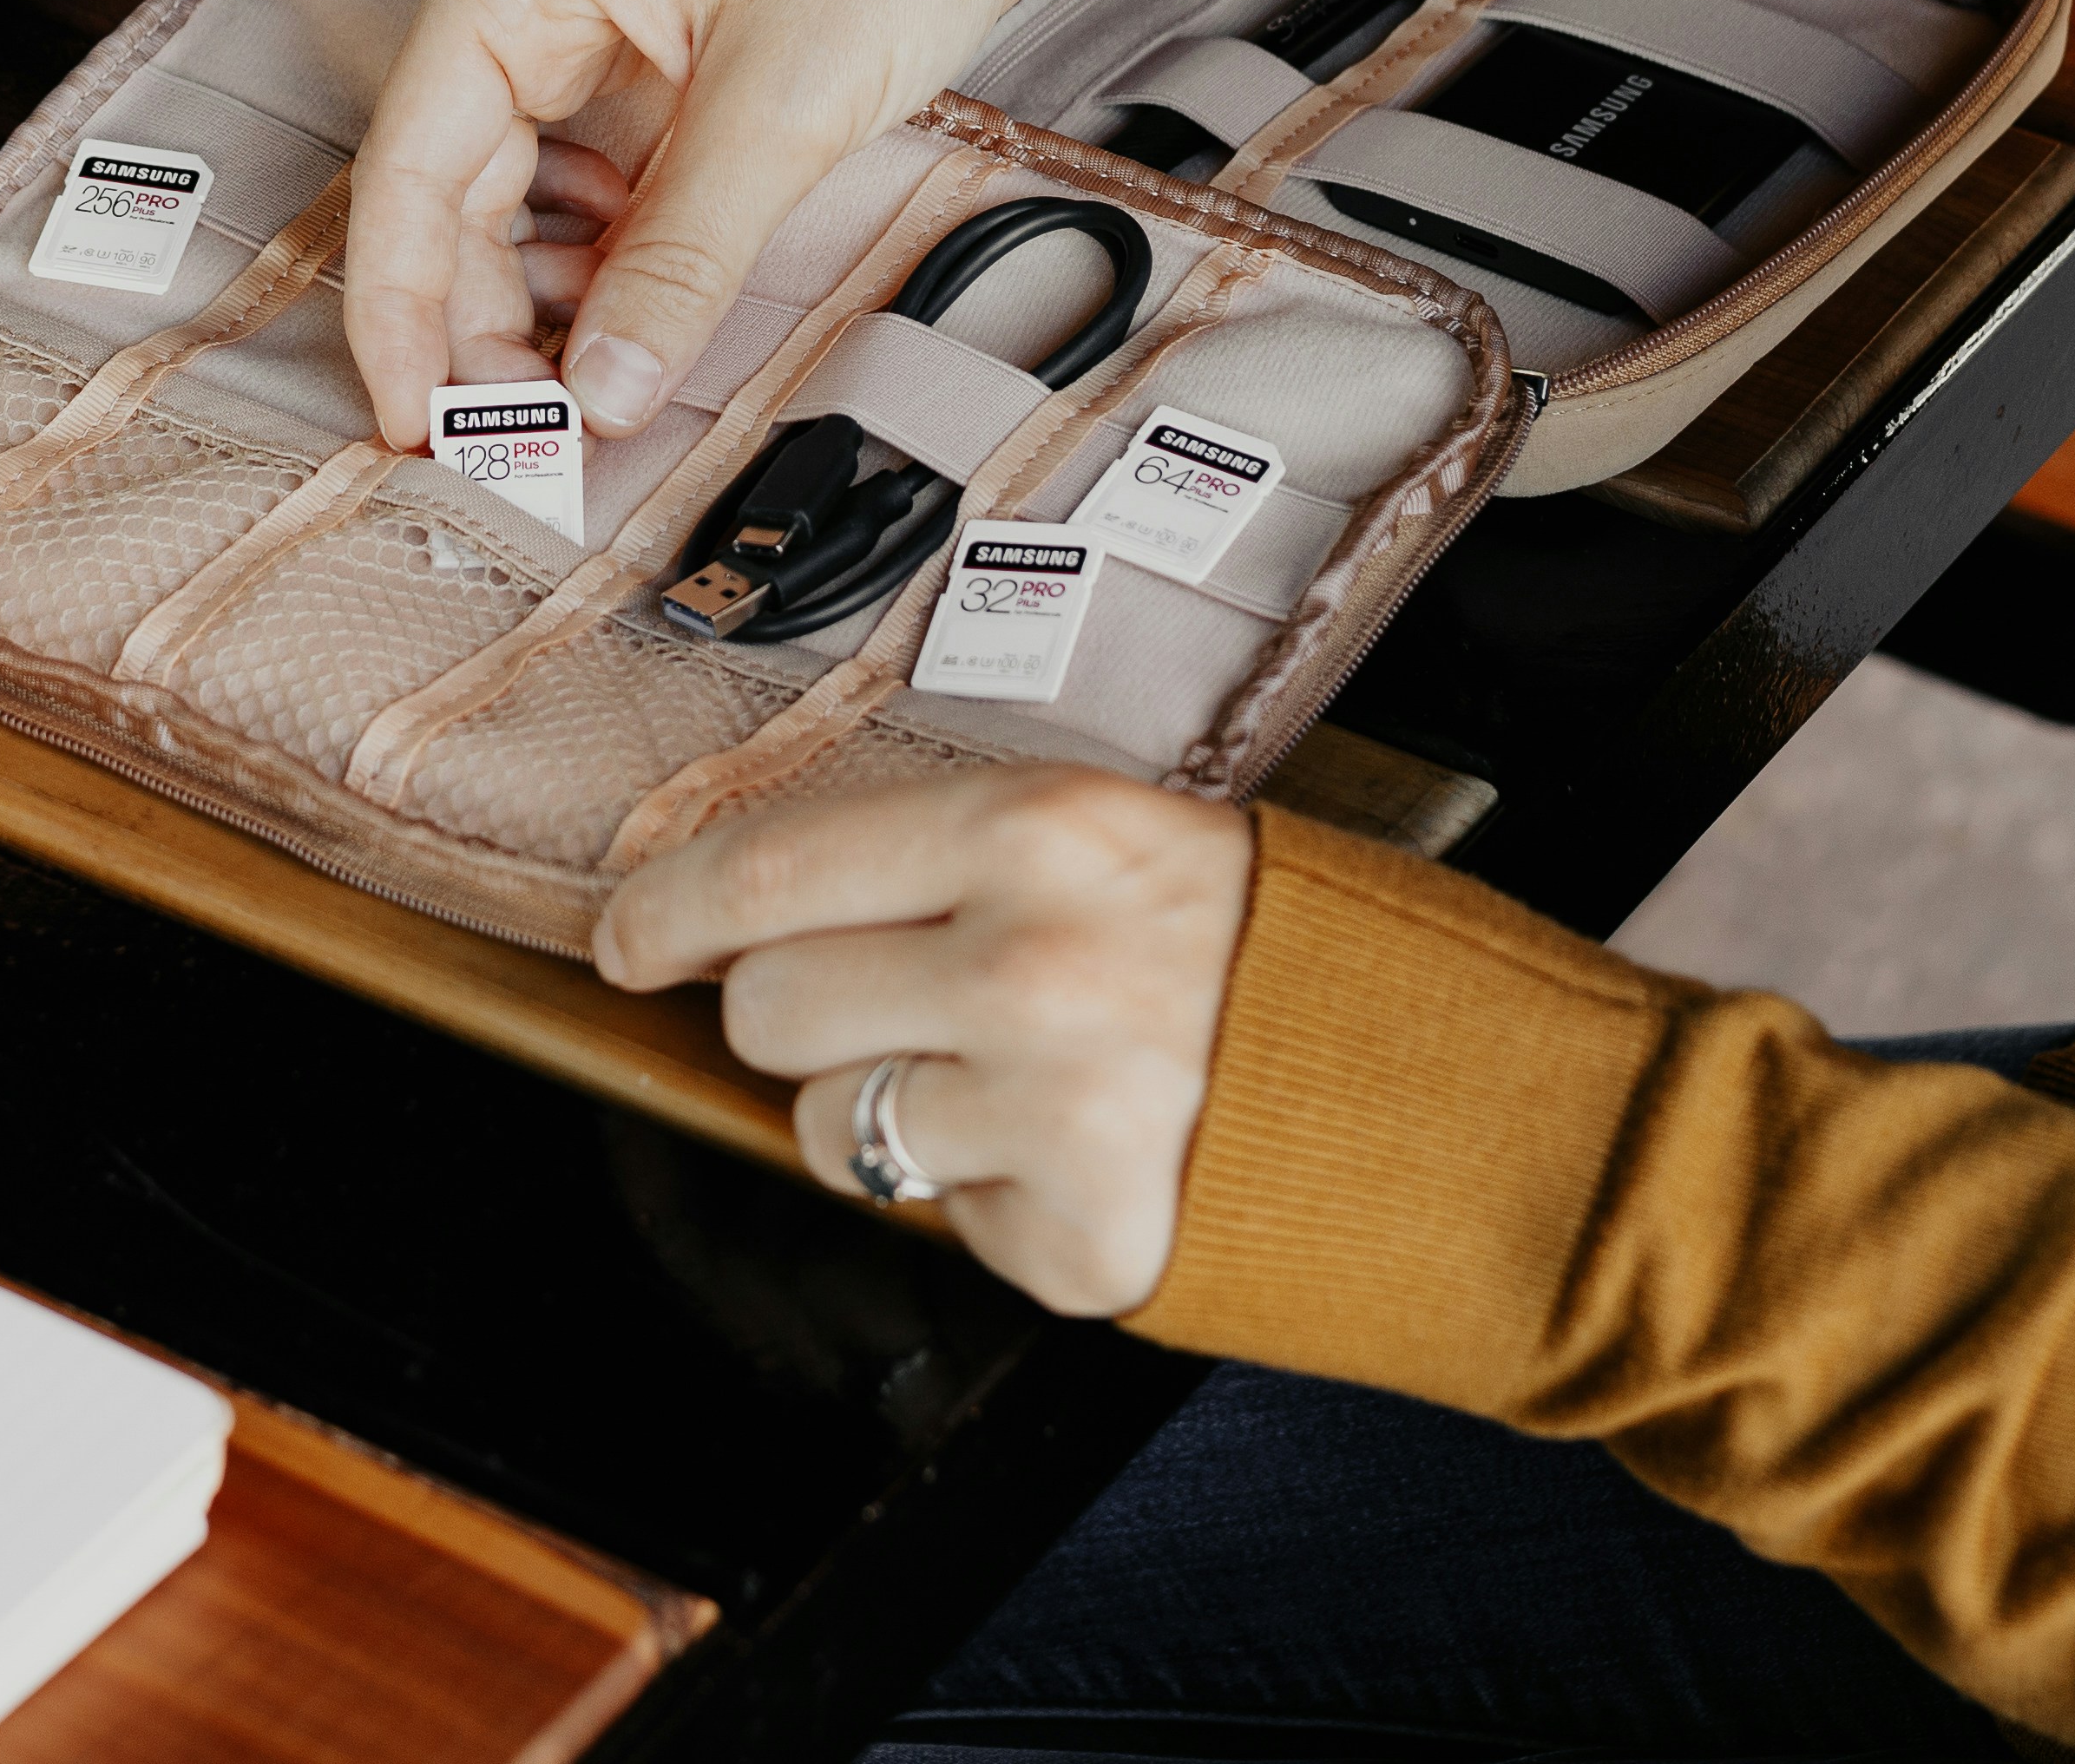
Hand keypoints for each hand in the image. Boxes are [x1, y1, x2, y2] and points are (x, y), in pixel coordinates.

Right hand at [341, 0, 1233, 445]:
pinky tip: (636, 334)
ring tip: (586, 409)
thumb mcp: (784, 102)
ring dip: (545, 308)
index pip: (407, 171)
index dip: (399, 316)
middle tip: (531, 451)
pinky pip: (592, 184)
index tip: (415, 434)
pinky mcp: (648, 59)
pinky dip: (607, 266)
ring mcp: (584, 25)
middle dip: (480, 329)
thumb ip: (681, 259)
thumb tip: (602, 399)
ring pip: (518, 201)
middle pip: (450, 196)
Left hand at [600, 767, 1253, 1313]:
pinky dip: (989, 1197)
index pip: (770, 869)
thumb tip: (733, 911)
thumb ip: (941, 860)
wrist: (1445, 1090)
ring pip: (831, 1129)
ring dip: (887, 1114)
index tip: (629, 935)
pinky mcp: (1081, 1240)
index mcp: (1038, 833)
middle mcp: (1035, 968)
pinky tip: (1081, 1149)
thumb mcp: (1109, 837)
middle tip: (897, 1008)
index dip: (668, 909)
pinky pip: (938, 1222)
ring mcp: (1057, 1114)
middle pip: (769, 1008)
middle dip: (799, 1016)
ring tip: (1016, 1080)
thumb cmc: (1261, 949)